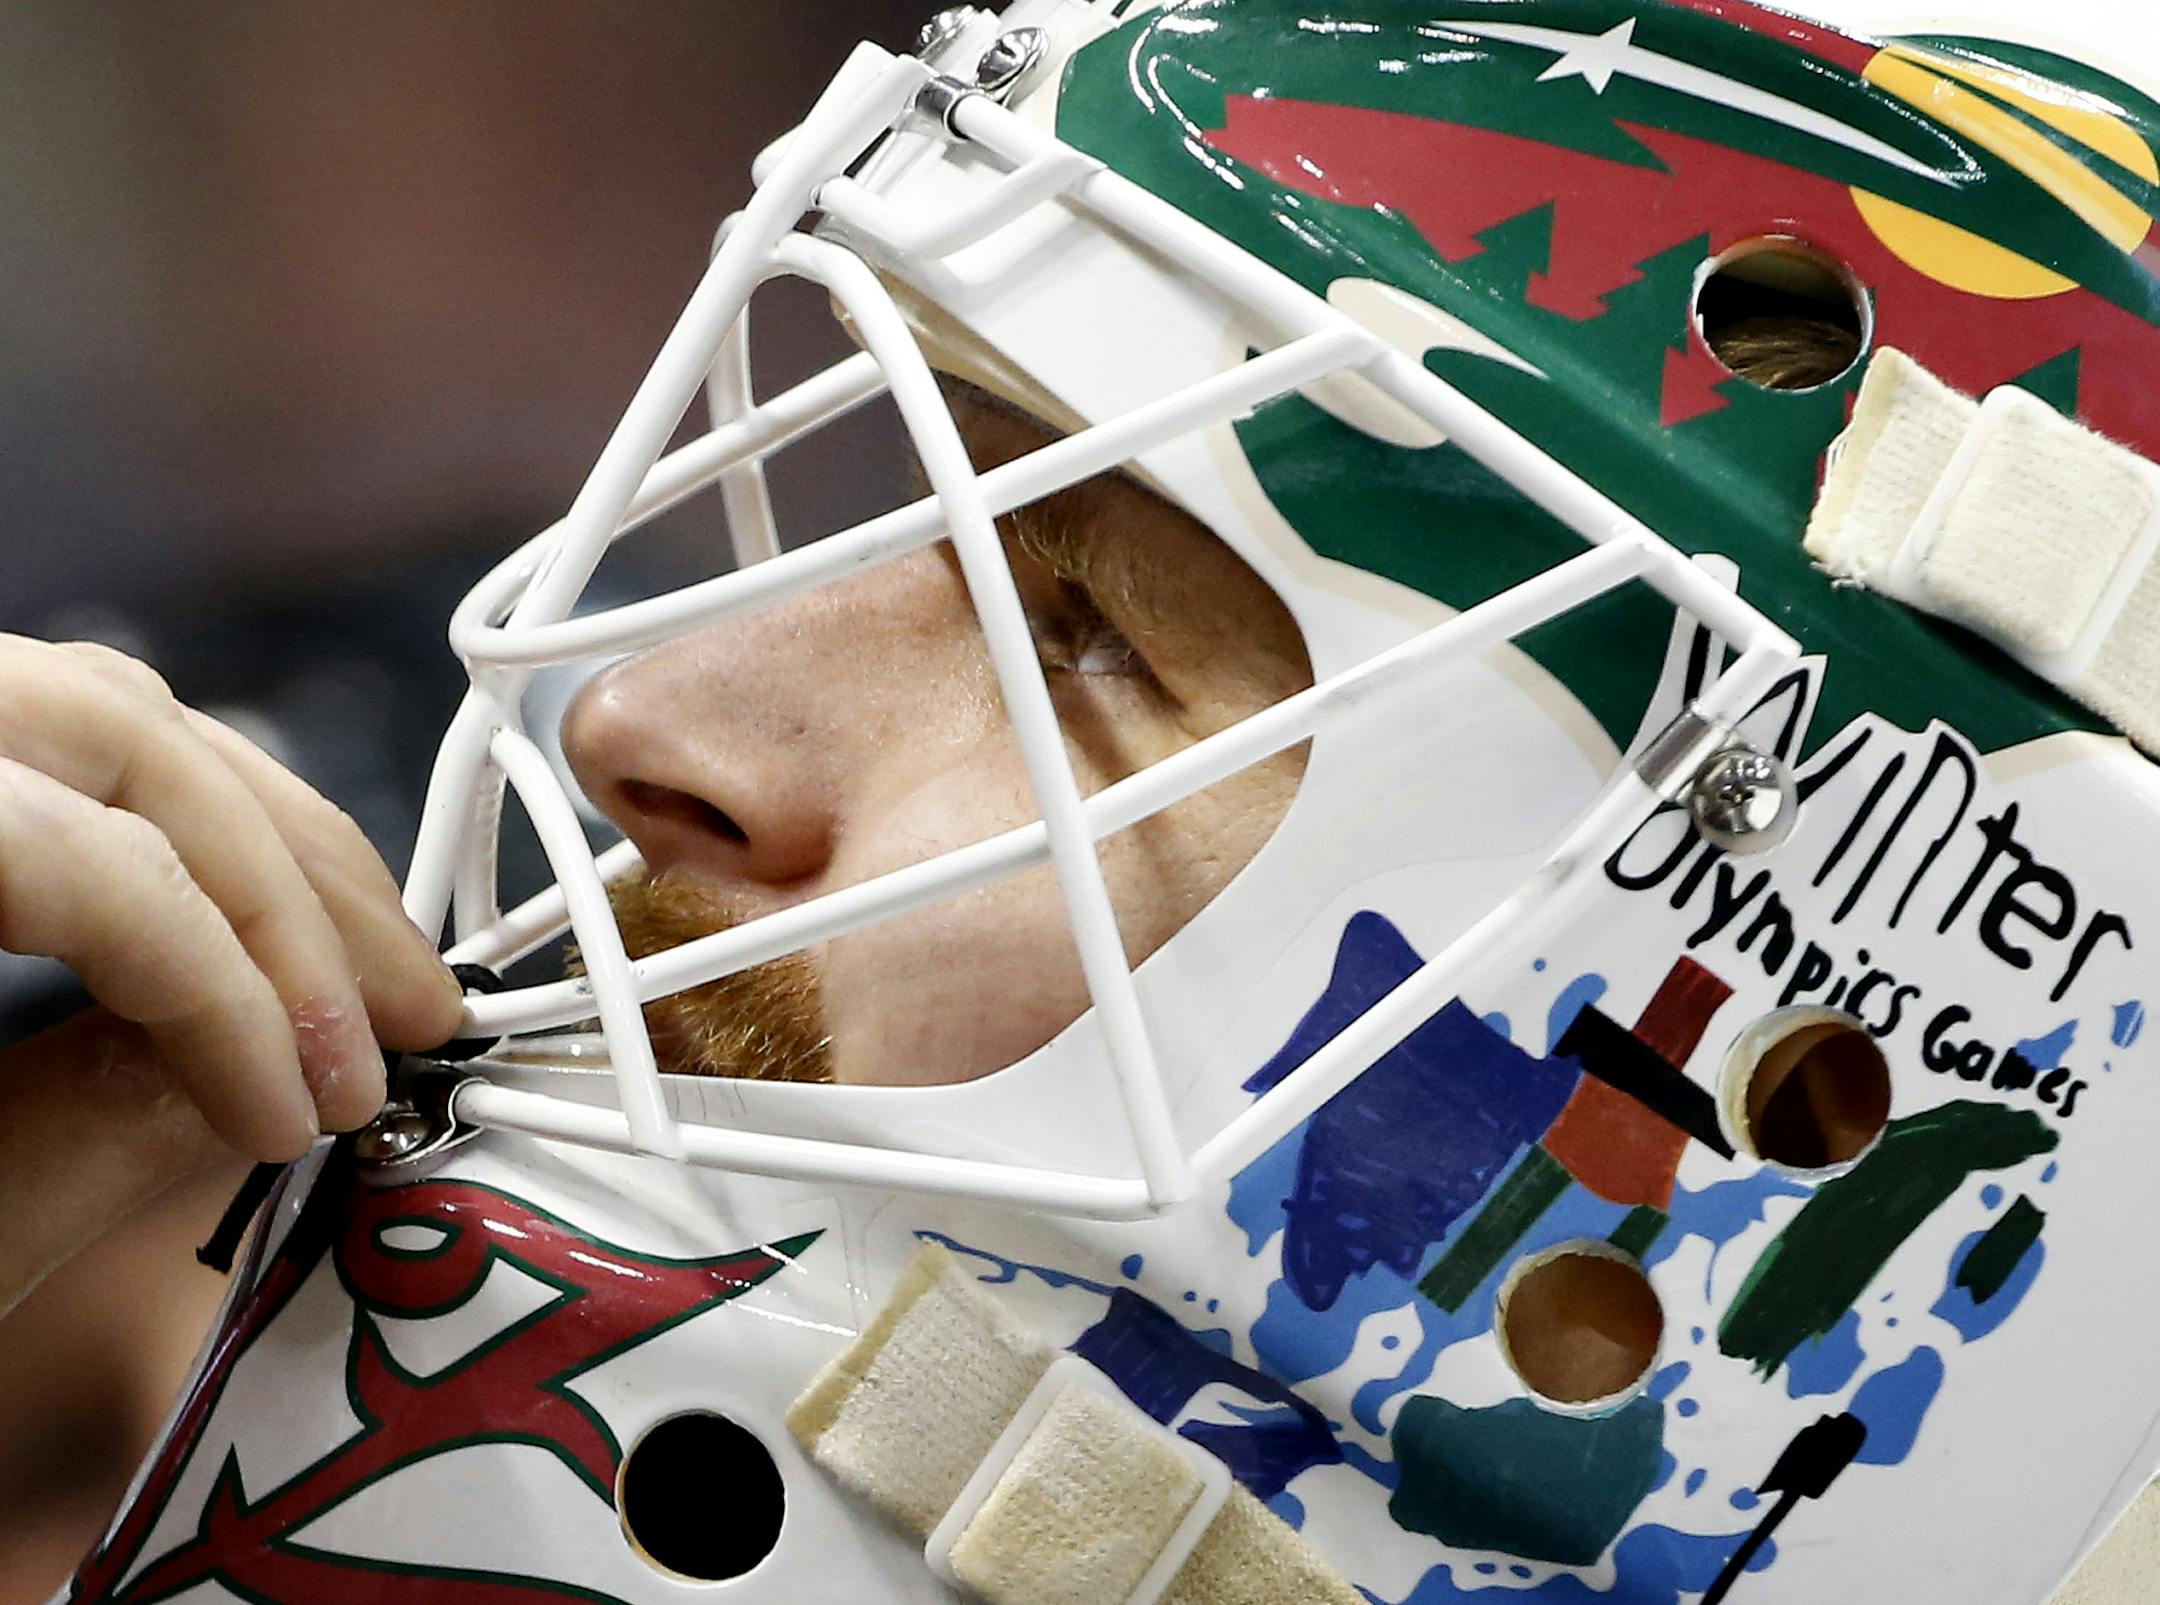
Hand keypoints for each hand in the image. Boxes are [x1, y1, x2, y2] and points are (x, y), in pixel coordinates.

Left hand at [0, 638, 464, 1315]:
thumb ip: (79, 1139)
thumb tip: (276, 1078)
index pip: (106, 865)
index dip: (237, 995)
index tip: (305, 1119)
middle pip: (138, 737)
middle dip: (300, 898)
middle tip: (406, 1029)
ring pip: (127, 711)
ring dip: (278, 848)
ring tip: (372, 982)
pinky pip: (80, 738)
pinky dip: (199, 823)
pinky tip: (265, 922)